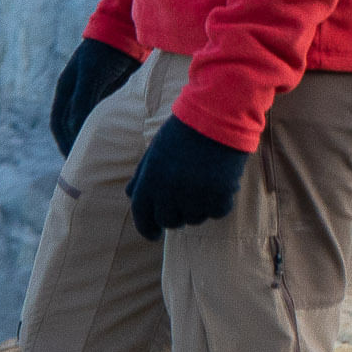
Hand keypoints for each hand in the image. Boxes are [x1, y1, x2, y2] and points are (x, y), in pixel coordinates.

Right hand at [49, 38, 141, 157]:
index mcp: (66, 90)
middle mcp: (76, 95)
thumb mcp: (91, 76)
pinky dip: (107, 132)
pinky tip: (117, 143)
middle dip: (76, 146)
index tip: (73, 161)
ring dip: (92, 140)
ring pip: (88, 124)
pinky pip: (105, 118)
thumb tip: (74, 128)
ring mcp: (93, 95)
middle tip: (87, 168)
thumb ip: (82, 101)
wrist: (126, 33)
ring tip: (102, 160)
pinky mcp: (110, 94)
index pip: (59, 124)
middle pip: (71, 127)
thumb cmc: (105, 53)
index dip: (64, 143)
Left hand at [126, 115, 249, 237]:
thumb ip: (142, 175)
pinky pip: (216, 213)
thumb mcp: (155, 150)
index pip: (142, 215)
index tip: (153, 234)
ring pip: (193, 219)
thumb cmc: (184, 130)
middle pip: (169, 222)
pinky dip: (217, 204)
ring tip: (203, 186)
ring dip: (196, 209)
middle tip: (183, 203)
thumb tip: (131, 195)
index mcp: (151, 179)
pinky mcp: (219, 197)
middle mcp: (170, 192)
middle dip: (174, 216)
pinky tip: (219, 186)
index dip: (146, 229)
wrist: (218, 116)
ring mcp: (195, 196)